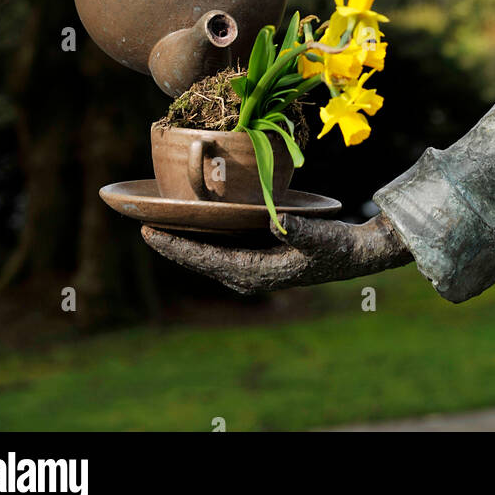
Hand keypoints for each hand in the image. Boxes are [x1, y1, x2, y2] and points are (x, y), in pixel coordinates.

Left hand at [140, 213, 411, 293]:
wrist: (352, 254)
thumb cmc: (335, 245)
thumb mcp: (318, 236)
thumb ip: (297, 229)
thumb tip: (277, 220)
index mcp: (255, 274)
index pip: (205, 260)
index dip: (175, 247)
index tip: (148, 234)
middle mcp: (247, 275)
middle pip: (199, 259)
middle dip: (172, 243)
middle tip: (141, 224)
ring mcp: (250, 268)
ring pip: (207, 254)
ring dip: (185, 240)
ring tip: (160, 221)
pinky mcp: (256, 258)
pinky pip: (220, 248)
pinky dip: (202, 237)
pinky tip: (193, 221)